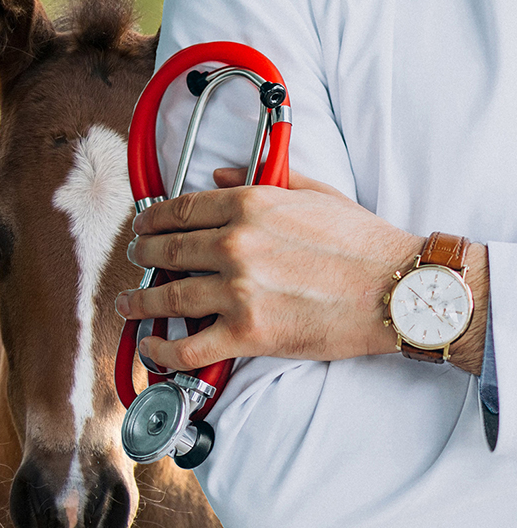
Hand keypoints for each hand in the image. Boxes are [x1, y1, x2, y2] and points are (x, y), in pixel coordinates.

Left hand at [115, 168, 423, 371]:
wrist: (398, 290)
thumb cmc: (363, 243)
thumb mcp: (313, 193)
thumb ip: (261, 180)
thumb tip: (219, 176)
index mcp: (249, 206)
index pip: (181, 209)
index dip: (153, 219)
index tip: (142, 225)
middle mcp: (235, 245)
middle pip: (166, 250)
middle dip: (142, 255)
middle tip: (135, 259)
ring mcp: (238, 291)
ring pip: (167, 298)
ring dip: (139, 302)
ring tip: (128, 304)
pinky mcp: (247, 334)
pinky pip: (188, 347)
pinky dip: (162, 351)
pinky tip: (151, 348)